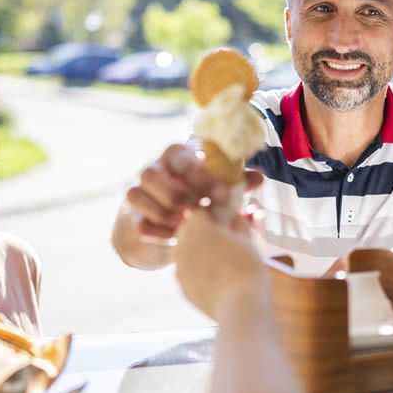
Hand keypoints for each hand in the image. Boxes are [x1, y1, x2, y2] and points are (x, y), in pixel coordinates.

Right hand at [124, 143, 263, 239]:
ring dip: (167, 214)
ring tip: (187, 224)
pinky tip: (175, 238)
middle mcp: (153, 171)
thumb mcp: (218, 189)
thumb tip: (259, 177)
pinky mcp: (132, 218)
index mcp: (176, 158)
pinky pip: (139, 222)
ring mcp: (139, 193)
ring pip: (139, 195)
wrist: (167, 228)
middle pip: (150, 173)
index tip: (222, 194)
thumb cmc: (198, 199)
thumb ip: (237, 182)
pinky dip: (159, 232)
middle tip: (199, 210)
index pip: (178, 154)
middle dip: (178, 195)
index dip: (199, 174)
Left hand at [171, 209, 268, 319]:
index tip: (224, 221)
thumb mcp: (247, 240)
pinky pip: (187, 273)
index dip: (212, 215)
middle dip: (201, 232)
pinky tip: (216, 279)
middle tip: (223, 240)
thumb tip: (234, 215)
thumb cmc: (248, 269)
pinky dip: (197, 272)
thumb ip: (236, 223)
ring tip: (220, 261)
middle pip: (187, 231)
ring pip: (184, 252)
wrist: (241, 307)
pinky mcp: (182, 288)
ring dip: (197, 252)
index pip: (198, 212)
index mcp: (197, 227)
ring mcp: (179, 268)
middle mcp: (182, 244)